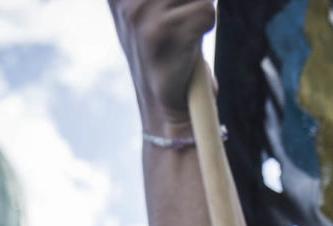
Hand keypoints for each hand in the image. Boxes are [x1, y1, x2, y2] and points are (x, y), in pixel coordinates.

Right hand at [108, 0, 215, 133]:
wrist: (165, 109)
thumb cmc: (166, 55)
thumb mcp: (148, 14)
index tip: (176, 11)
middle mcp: (127, 0)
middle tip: (185, 15)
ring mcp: (143, 13)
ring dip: (198, 9)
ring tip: (184, 31)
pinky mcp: (166, 30)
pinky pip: (206, 10)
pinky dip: (205, 26)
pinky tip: (189, 47)